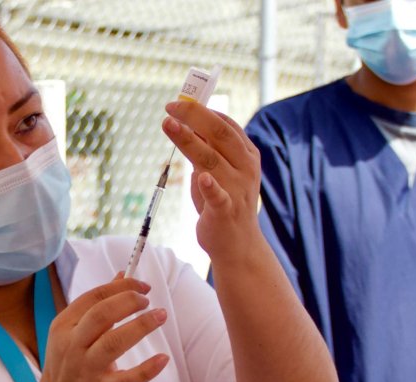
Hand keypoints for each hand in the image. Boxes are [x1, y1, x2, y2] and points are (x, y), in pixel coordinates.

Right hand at [34, 275, 168, 381]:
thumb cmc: (71, 360)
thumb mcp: (74, 329)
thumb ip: (98, 303)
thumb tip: (123, 275)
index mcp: (64, 324)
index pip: (93, 297)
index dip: (121, 287)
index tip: (142, 286)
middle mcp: (72, 344)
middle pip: (101, 314)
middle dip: (129, 301)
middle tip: (147, 300)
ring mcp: (86, 368)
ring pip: (114, 342)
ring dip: (141, 326)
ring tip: (160, 316)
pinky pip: (126, 379)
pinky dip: (147, 370)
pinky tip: (163, 358)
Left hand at [161, 100, 262, 265]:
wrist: (238, 245)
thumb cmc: (225, 203)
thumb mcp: (218, 171)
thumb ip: (207, 149)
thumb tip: (186, 122)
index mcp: (246, 155)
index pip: (226, 124)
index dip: (202, 110)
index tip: (179, 102)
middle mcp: (245, 168)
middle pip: (220, 135)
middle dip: (195, 117)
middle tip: (170, 106)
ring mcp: (237, 190)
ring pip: (211, 160)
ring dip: (189, 140)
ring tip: (168, 124)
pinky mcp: (226, 212)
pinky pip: (219, 197)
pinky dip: (211, 187)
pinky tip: (203, 178)